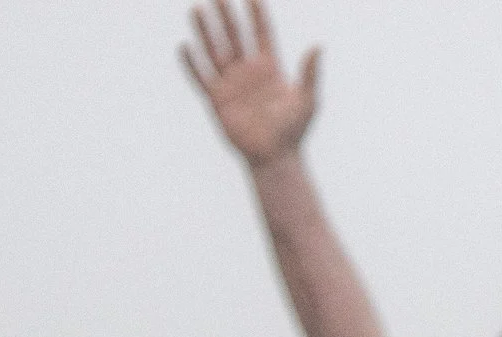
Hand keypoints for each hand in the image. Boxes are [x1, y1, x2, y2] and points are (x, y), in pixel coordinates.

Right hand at [182, 0, 319, 166]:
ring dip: (205, 31)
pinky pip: (201, 78)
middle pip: (234, 36)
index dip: (256, 14)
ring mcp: (230, 84)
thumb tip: (318, 46)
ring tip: (197, 9)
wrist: (274, 157)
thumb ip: (310, 73)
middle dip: (226, 15)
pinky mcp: (217, 100)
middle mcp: (247, 71)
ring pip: (214, 51)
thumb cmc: (294, 130)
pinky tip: (184, 46)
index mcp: (269, 67)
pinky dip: (192, 63)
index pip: (260, 33)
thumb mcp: (307, 100)